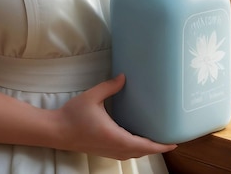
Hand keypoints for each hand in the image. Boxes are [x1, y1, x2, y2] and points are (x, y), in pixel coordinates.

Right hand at [53, 74, 176, 159]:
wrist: (56, 131)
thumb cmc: (74, 114)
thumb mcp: (93, 96)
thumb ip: (110, 87)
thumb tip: (124, 77)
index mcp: (115, 137)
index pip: (143, 145)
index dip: (160, 145)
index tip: (173, 143)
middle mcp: (114, 148)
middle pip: (141, 152)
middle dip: (156, 147)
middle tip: (169, 139)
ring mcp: (108, 151)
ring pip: (132, 154)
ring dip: (146, 149)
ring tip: (156, 140)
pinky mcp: (103, 151)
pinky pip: (125, 153)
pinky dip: (135, 149)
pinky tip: (136, 140)